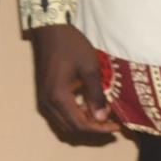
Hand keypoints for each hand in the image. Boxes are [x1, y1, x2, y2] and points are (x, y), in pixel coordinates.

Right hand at [26, 24, 116, 141]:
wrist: (51, 31)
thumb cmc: (72, 47)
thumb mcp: (90, 69)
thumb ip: (96, 95)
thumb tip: (102, 118)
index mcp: (58, 97)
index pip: (80, 125)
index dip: (100, 129)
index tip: (117, 126)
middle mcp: (47, 102)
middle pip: (71, 128)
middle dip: (92, 128)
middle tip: (111, 121)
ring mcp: (43, 99)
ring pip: (64, 123)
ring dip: (82, 123)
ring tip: (100, 114)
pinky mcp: (44, 94)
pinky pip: (59, 114)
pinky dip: (74, 115)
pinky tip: (86, 106)